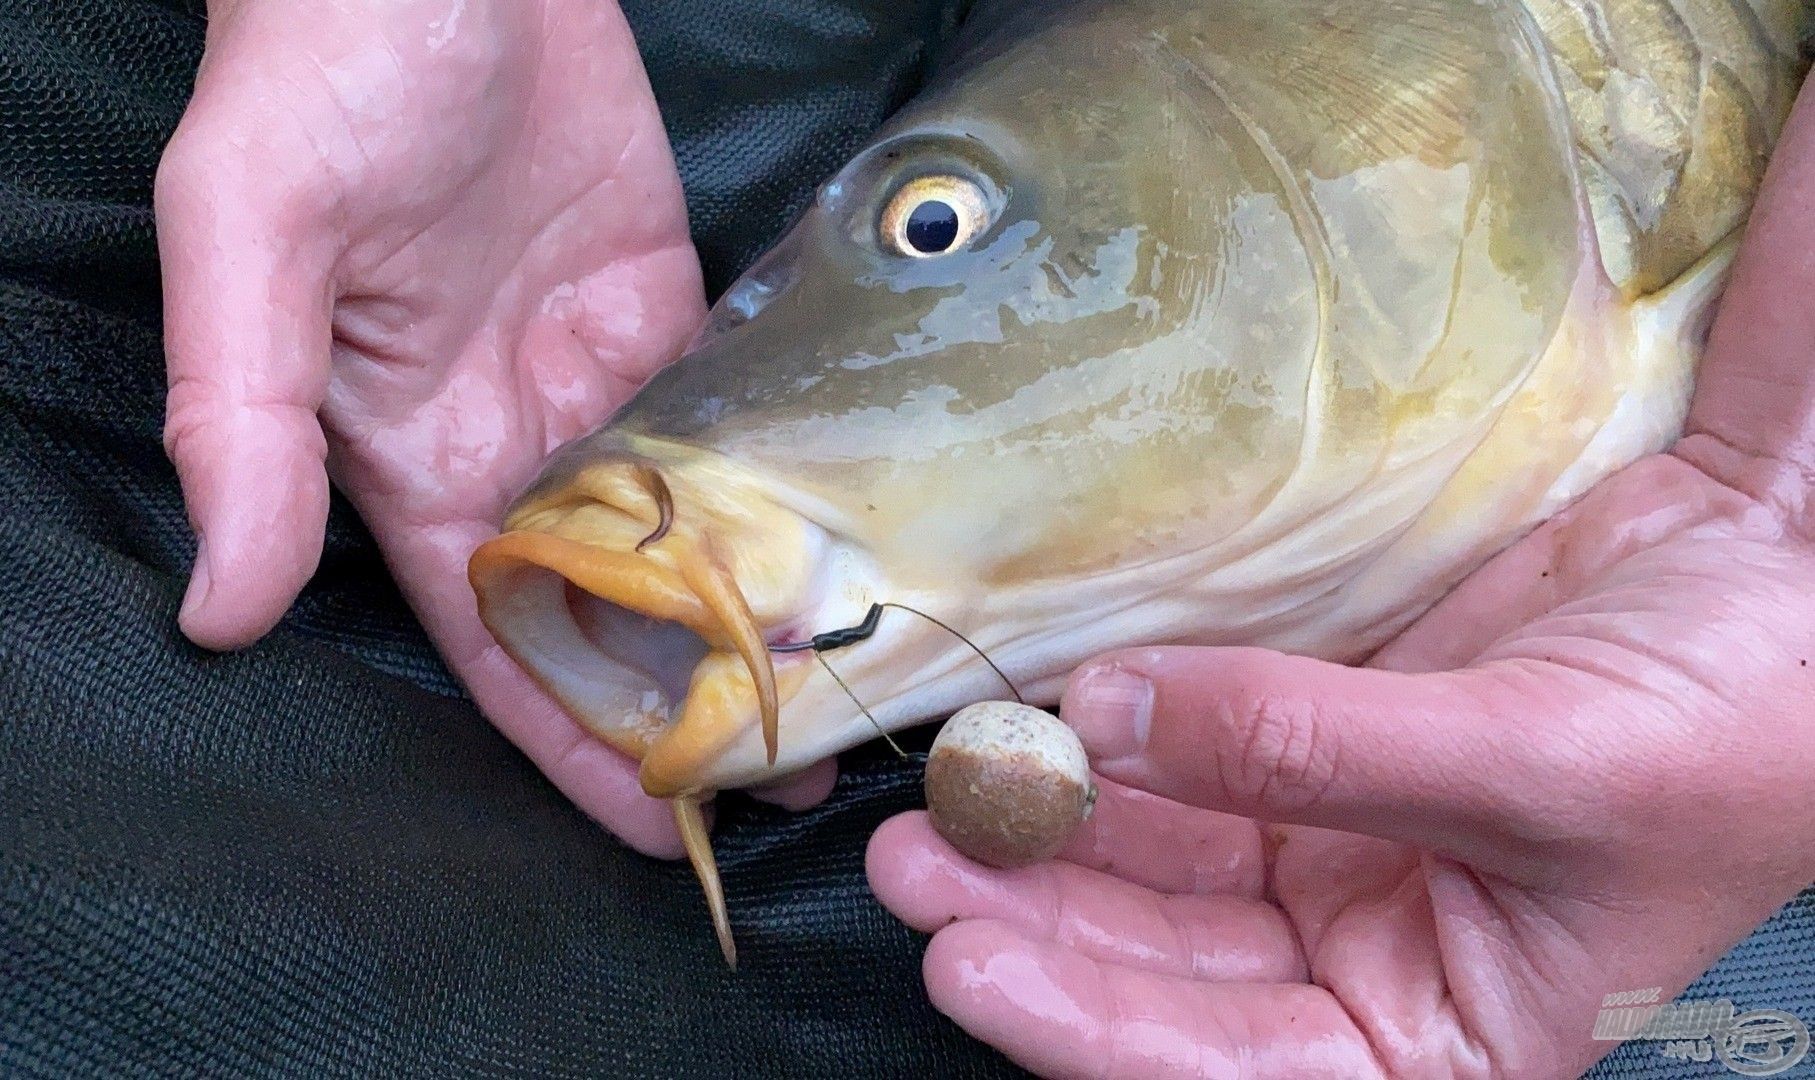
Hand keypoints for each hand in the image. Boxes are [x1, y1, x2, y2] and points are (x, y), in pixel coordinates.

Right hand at [156, 0, 832, 857]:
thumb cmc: (324, 65)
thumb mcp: (252, 234)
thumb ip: (234, 417)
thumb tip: (218, 606)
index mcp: (410, 452)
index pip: (496, 635)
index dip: (566, 736)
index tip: (651, 827)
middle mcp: (511, 432)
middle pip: (607, 606)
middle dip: (682, 698)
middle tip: (792, 785)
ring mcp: (596, 370)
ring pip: (681, 528)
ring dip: (751, 611)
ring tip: (844, 694)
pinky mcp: (665, 301)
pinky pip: (726, 420)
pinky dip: (779, 487)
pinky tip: (846, 546)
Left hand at [868, 81, 1814, 1077]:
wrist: (1783, 575)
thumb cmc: (1732, 722)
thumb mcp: (1535, 765)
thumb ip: (1311, 750)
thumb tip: (1109, 724)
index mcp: (1451, 1038)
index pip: (1242, 1072)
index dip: (1095, 1029)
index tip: (976, 961)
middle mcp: (1376, 960)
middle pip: (1168, 971)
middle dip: (1040, 923)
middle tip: (924, 864)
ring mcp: (1336, 850)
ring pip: (1159, 870)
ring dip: (1054, 835)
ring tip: (948, 795)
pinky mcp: (1311, 752)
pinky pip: (1188, 764)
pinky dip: (1115, 750)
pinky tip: (1043, 728)